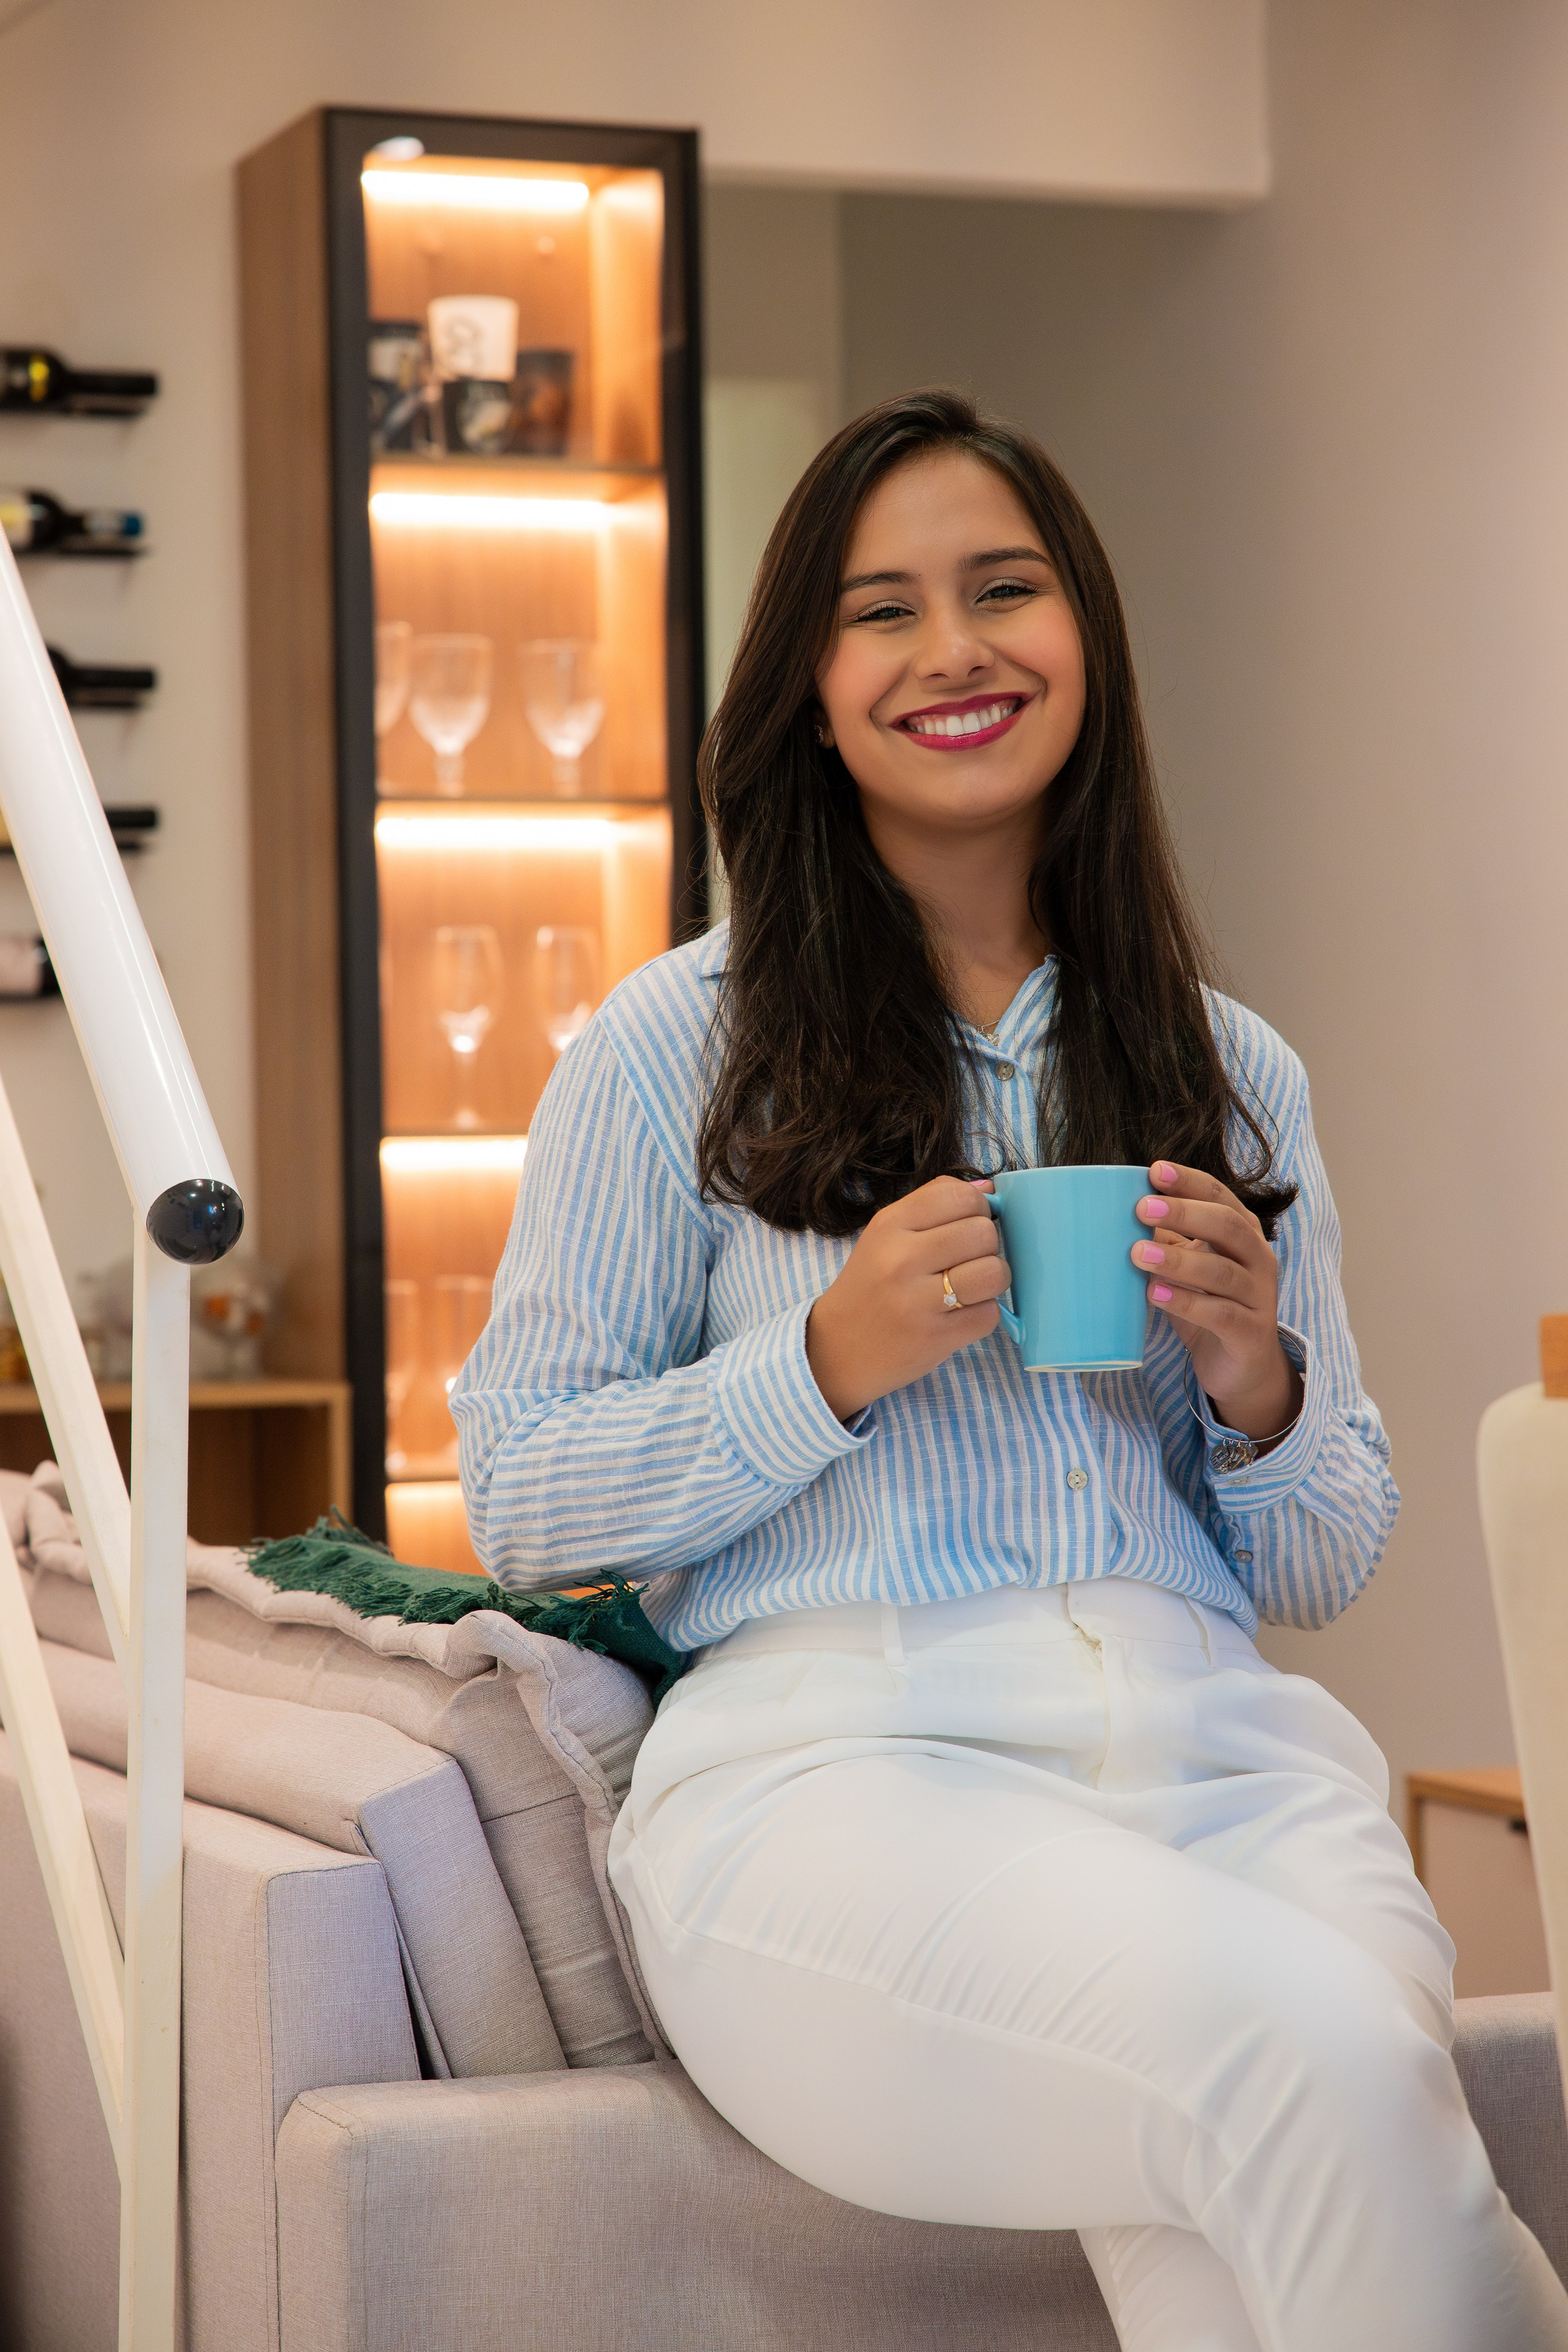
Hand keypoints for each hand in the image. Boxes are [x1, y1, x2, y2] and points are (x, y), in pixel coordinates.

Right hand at [806, 1175, 1009, 1419]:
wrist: (837, 1348)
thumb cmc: (871, 1286)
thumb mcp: (886, 1235)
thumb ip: (933, 1205)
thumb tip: (989, 1188)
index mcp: (890, 1224)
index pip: (960, 1196)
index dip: (978, 1209)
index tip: (966, 1225)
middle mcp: (901, 1259)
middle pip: (984, 1232)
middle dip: (987, 1246)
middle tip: (968, 1260)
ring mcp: (917, 1301)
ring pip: (994, 1272)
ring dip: (992, 1280)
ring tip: (972, 1286)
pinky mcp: (935, 1338)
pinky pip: (990, 1314)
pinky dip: (983, 1314)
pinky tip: (961, 1314)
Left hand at [1133, 1160, 1301, 1444]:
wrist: (1243, 1368)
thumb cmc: (1209, 1308)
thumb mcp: (1188, 1269)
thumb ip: (1167, 1241)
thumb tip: (1114, 1211)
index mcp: (1243, 1235)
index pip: (1220, 1197)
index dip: (1189, 1181)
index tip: (1154, 1170)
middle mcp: (1258, 1260)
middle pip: (1226, 1226)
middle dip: (1184, 1213)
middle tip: (1142, 1208)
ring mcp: (1258, 1297)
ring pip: (1222, 1272)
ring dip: (1178, 1260)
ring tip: (1137, 1254)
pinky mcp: (1250, 1333)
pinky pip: (1220, 1315)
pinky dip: (1186, 1303)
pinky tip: (1155, 1294)